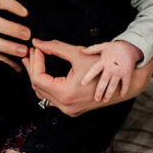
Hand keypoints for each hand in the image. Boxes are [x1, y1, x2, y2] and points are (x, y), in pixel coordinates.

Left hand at [26, 38, 152, 115]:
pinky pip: (51, 98)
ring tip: (34, 61)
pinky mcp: (71, 110)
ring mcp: (68, 110)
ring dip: (38, 77)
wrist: (121, 84)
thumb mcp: (78, 54)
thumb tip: (37, 43)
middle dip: (33, 68)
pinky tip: (44, 73)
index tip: (36, 49)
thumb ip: (56, 48)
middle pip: (37, 87)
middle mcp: (65, 106)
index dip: (35, 62)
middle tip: (32, 52)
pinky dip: (46, 85)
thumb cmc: (103, 67)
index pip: (38, 78)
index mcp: (66, 93)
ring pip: (42, 94)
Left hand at [77, 40, 142, 102]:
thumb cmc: (114, 48)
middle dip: (99, 91)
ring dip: (109, 93)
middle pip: (104, 81)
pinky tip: (121, 95)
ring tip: (105, 100)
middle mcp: (111, 67)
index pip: (94, 70)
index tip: (83, 83)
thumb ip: (92, 50)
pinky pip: (126, 84)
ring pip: (113, 85)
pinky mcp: (127, 74)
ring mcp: (119, 72)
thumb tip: (82, 51)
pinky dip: (124, 90)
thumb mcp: (103, 46)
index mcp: (104, 61)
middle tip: (96, 99)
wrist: (130, 47)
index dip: (88, 76)